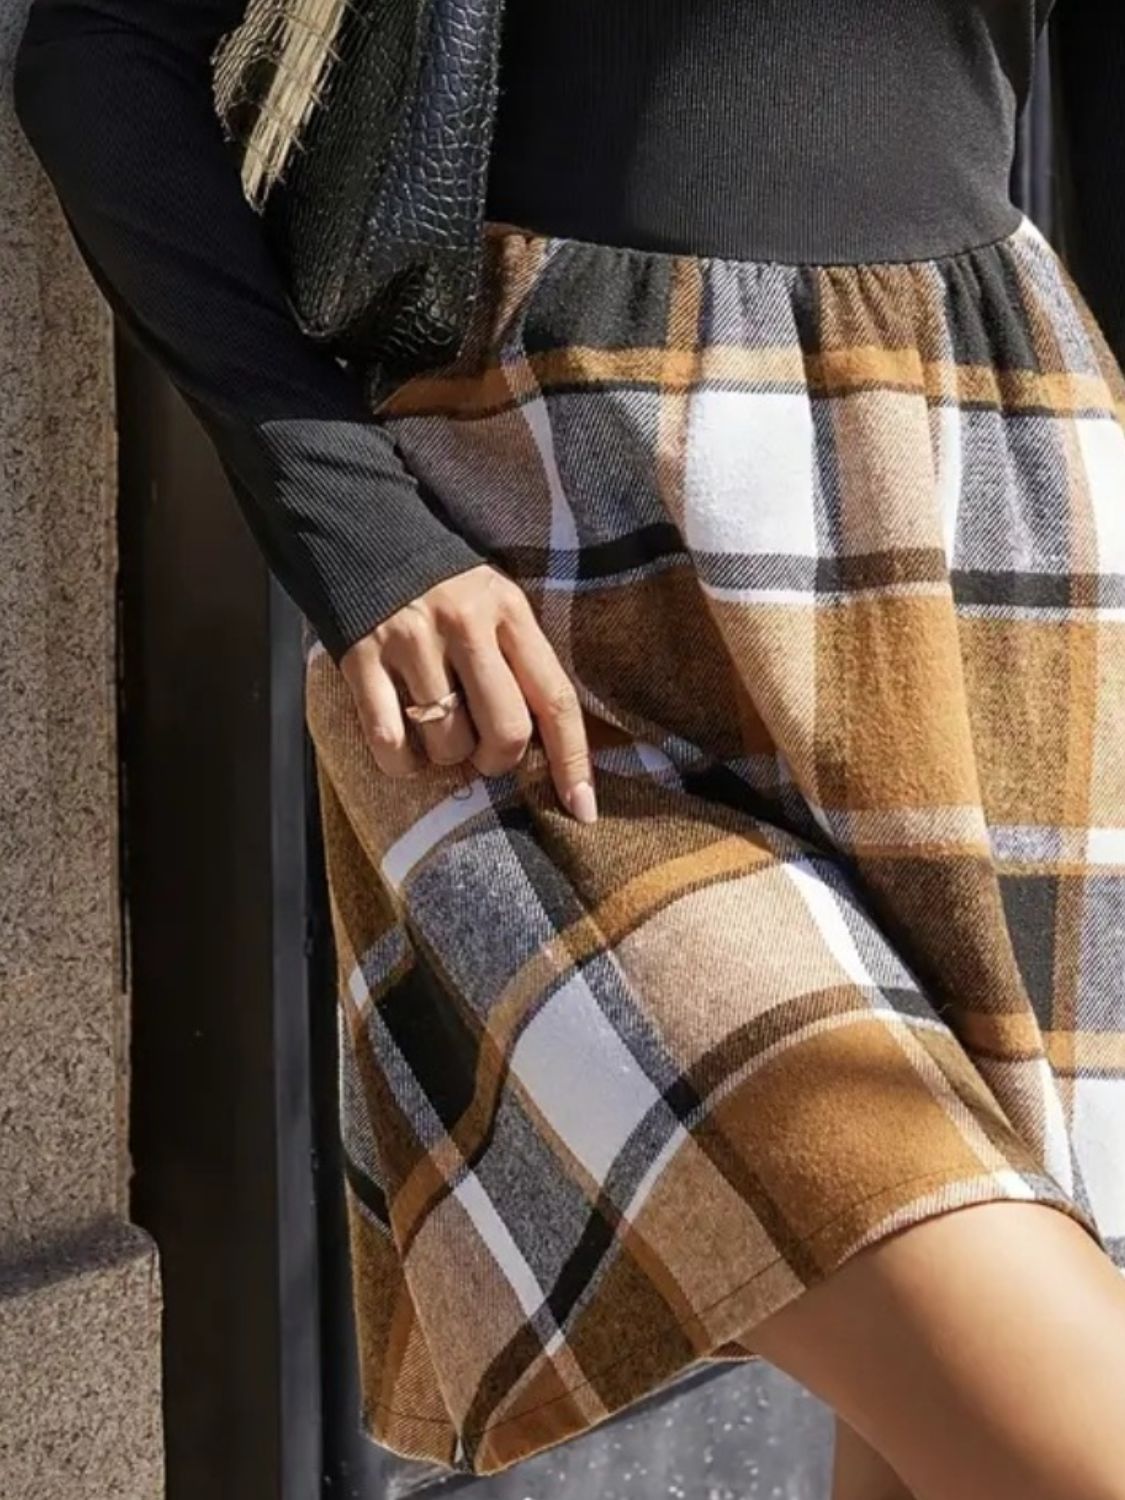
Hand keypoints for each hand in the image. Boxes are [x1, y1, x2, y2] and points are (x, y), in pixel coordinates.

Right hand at [339, 564, 597, 822]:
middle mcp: (465, 625)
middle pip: (505, 731)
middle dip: (498, 760)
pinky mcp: (361, 659)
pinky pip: (390, 745)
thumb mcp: (497, 606)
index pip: (554, 699)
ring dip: (445, 758)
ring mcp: (411, 642)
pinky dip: (401, 764)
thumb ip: (522, 663)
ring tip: (437, 731)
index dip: (573, 761)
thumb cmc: (447, 591)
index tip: (583, 809)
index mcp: (510, 614)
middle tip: (483, 752)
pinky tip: (404, 746)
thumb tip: (549, 751)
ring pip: (447, 743)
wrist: (365, 536)